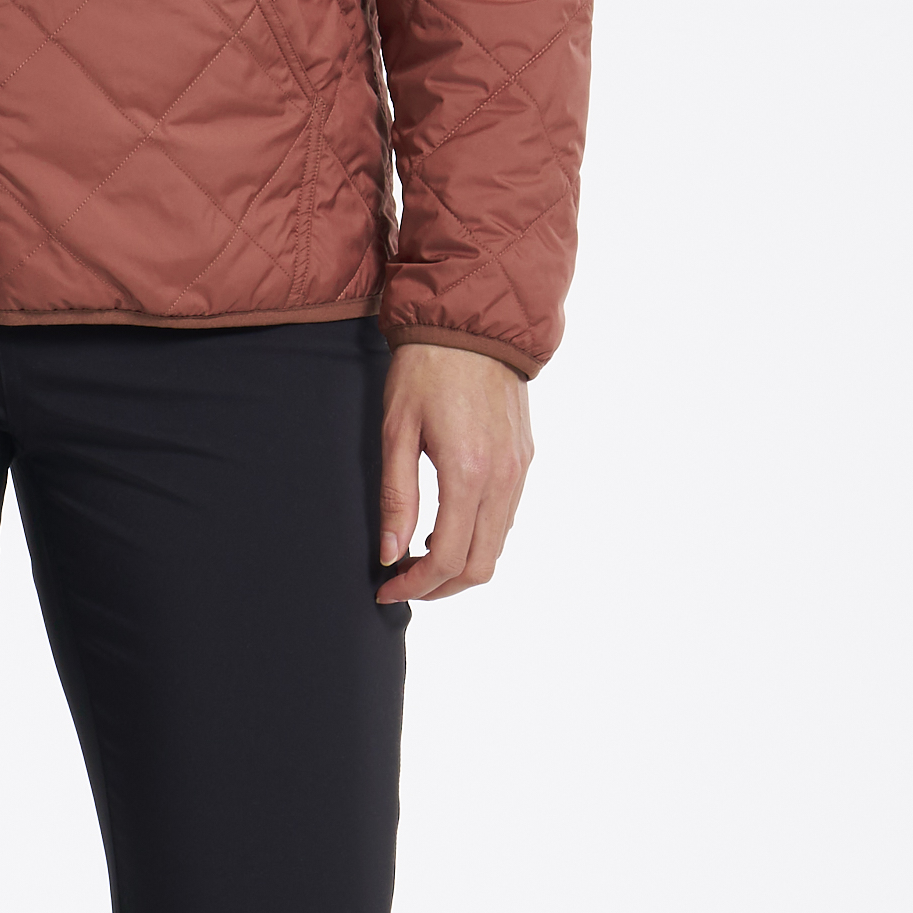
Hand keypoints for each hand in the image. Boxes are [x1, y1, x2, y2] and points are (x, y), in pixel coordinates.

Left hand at [377, 343, 532, 601]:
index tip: (387, 587)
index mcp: (468, 473)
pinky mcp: (525, 459)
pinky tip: (447, 527)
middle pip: (480, 566)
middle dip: (440, 588)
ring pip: (498, 547)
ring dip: (461, 565)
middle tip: (403, 582)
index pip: (447, 559)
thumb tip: (390, 554)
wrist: (473, 324)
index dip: (415, 585)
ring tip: (420, 558)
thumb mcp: (396, 432)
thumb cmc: (425, 371)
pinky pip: (506, 517)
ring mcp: (519, 470)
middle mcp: (503, 479)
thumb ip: (397, 498)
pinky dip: (479, 538)